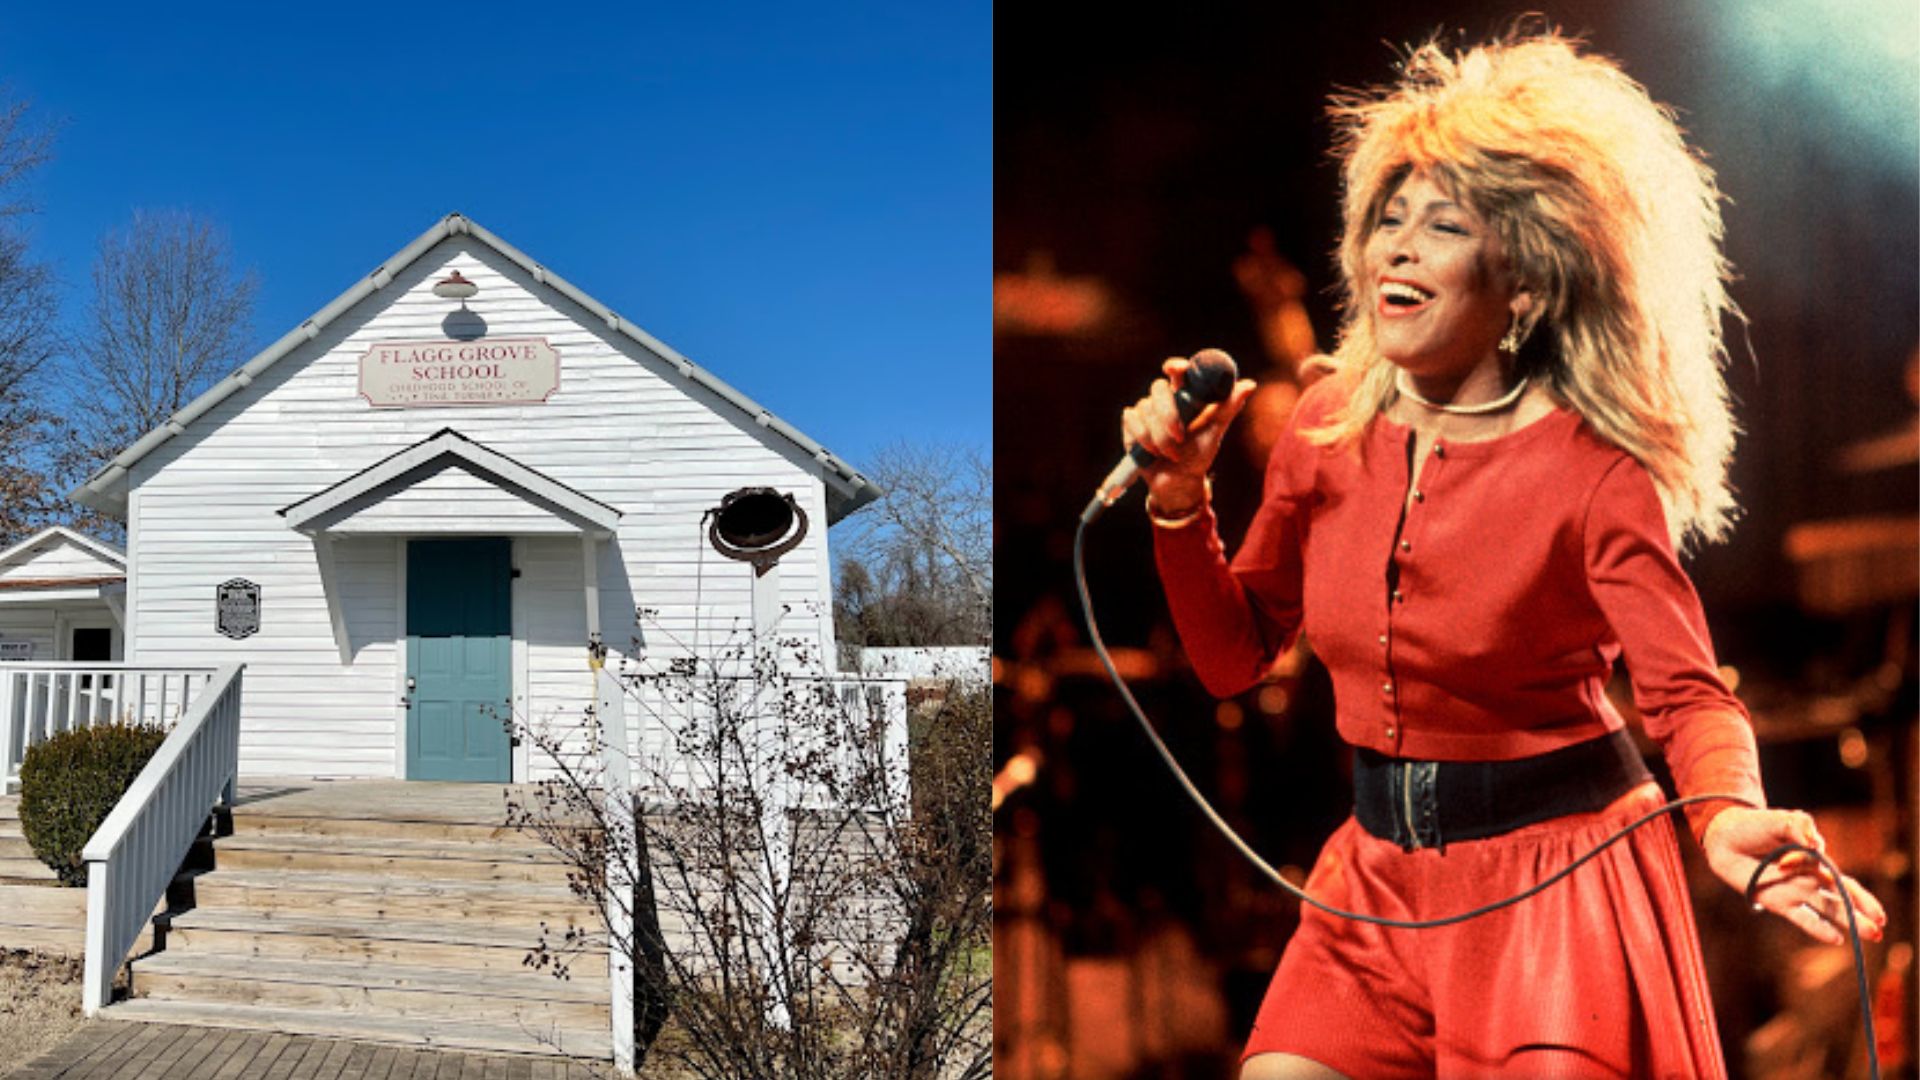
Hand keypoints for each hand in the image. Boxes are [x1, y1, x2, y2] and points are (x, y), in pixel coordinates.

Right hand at [1119, 352, 1257, 514]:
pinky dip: (1143, 438)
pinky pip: (1132, 420)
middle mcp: (1165, 399)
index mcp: (1186, 396)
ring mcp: (1146, 410)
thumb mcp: (1215, 432)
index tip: (1175, 369)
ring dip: (1159, 436)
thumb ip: (1228, 407)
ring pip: (1146, 409)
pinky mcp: (1131, 424)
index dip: (1176, 366)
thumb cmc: (1199, 455)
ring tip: (1171, 453)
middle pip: (1158, 388)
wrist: (1178, 482)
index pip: (1178, 372)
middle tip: (1179, 437)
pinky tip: (1152, 452)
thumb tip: (1250, 384)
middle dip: (1168, 415)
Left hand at [1702, 807, 1886, 945]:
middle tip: (1880, 928)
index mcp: (1817, 863)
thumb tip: (1813, 844)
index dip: (1861, 897)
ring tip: (1871, 935)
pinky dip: (1818, 927)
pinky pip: (1801, 917)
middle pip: (1841, 900)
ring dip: (1847, 921)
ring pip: (1827, 909)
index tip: (1877, 912)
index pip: (1845, 883)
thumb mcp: (1783, 819)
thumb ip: (1801, 826)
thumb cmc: (1757, 826)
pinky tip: (1836, 938)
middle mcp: (1810, 881)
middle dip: (1861, 914)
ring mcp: (1795, 892)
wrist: (1725, 837)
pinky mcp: (1777, 901)